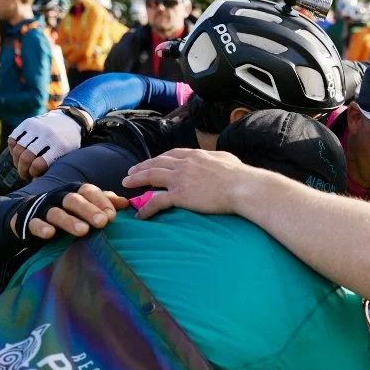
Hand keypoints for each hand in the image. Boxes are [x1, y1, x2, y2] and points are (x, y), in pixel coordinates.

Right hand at [9, 109, 86, 179]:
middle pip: (25, 157)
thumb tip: (35, 182)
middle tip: (25, 175)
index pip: (39, 164)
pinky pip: (13, 139)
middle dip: (22, 170)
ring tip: (22, 166)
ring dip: (16, 161)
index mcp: (60, 147)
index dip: (33, 173)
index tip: (35, 175)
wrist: (70, 120)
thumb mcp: (67, 158)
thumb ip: (53, 169)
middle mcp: (47, 135)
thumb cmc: (68, 145)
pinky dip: (13, 149)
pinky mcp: (28, 122)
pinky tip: (19, 154)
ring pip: (17, 149)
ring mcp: (36, 127)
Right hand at [16, 183, 129, 240]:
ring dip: (69, 221)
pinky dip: (41, 228)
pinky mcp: (30, 221)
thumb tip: (125, 203)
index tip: (112, 216)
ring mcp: (44, 209)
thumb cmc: (68, 212)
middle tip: (102, 222)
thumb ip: (105, 203)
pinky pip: (34, 223)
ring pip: (56, 212)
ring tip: (83, 231)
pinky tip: (49, 234)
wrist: (31, 216)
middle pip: (74, 200)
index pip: (89, 191)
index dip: (101, 201)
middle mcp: (60, 197)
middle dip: (89, 210)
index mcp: (75, 192)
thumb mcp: (87, 206)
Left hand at [123, 148, 247, 218]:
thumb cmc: (240, 175)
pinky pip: (157, 201)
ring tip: (126, 185)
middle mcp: (184, 163)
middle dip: (141, 167)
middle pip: (156, 163)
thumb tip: (217, 159)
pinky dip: (146, 208)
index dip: (159, 159)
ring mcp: (180, 178)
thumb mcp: (226, 159)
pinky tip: (140, 214)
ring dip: (136, 180)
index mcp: (195, 155)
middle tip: (130, 172)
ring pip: (151, 177)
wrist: (243, 187)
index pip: (171, 154)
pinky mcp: (180, 195)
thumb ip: (215, 158)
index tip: (152, 162)